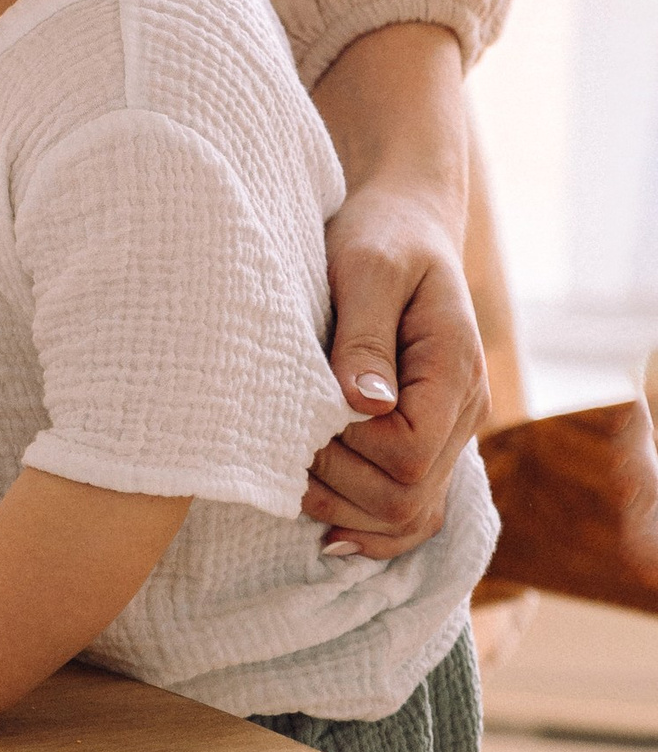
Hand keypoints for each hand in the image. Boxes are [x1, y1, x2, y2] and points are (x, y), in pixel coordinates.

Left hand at [306, 180, 486, 558]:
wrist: (407, 224)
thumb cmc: (382, 235)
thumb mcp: (365, 267)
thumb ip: (363, 337)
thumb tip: (363, 404)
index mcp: (454, 372)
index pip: (409, 453)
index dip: (352, 446)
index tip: (312, 407)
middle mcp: (463, 414)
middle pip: (407, 499)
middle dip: (339, 482)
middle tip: (288, 441)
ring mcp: (448, 434)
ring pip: (409, 518)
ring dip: (346, 511)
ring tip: (293, 481)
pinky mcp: (424, 440)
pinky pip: (410, 511)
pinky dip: (368, 527)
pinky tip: (327, 527)